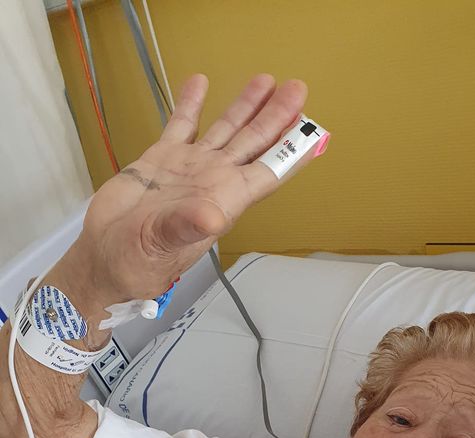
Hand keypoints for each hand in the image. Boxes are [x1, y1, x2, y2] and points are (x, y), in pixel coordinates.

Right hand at [58, 74, 315, 322]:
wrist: (104, 258)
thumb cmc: (138, 262)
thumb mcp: (163, 245)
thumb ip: (186, 227)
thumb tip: (211, 217)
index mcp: (223, 200)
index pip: (269, 171)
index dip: (291, 151)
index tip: (313, 130)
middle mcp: (213, 181)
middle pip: (254, 143)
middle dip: (276, 116)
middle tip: (297, 89)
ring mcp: (189, 168)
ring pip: (225, 130)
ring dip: (245, 106)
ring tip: (264, 81)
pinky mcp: (160, 160)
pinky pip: (182, 125)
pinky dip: (191, 104)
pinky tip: (201, 82)